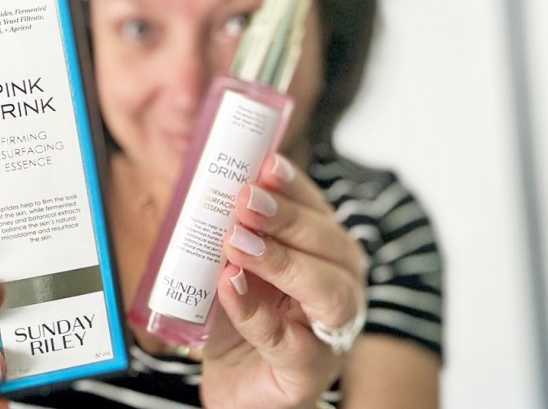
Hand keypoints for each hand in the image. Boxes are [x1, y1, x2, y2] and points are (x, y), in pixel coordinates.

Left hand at [201, 154, 367, 408]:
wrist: (235, 384)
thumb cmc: (239, 320)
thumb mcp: (232, 264)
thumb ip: (229, 230)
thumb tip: (206, 184)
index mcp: (325, 255)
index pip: (319, 211)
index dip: (295, 186)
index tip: (266, 164)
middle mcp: (341, 287)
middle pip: (331, 244)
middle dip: (287, 217)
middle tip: (244, 200)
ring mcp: (331, 332)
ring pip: (327, 290)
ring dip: (280, 260)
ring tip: (236, 242)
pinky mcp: (308, 371)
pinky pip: (287, 340)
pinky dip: (255, 311)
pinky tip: (229, 286)